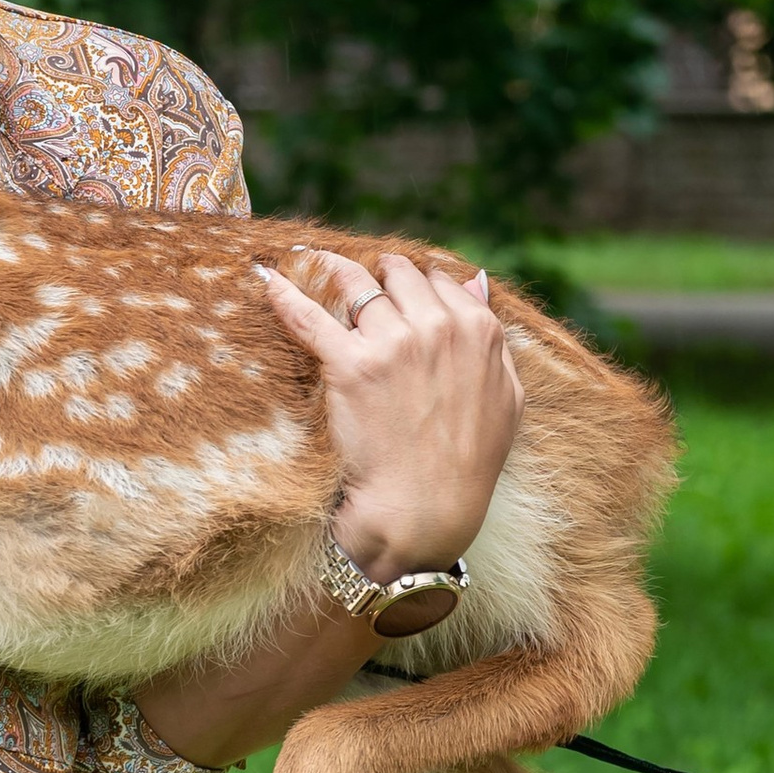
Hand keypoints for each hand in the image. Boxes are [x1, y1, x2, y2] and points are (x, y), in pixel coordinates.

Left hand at [255, 249, 522, 579]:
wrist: (426, 509)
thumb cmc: (468, 463)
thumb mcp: (504, 396)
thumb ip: (491, 335)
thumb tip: (475, 280)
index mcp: (477, 331)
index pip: (437, 280)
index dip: (413, 284)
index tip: (394, 290)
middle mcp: (437, 327)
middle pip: (397, 274)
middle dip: (378, 274)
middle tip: (355, 282)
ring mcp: (392, 343)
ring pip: (356, 284)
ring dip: (333, 271)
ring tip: (312, 263)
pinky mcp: (350, 364)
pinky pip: (309, 316)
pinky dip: (286, 294)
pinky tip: (268, 278)